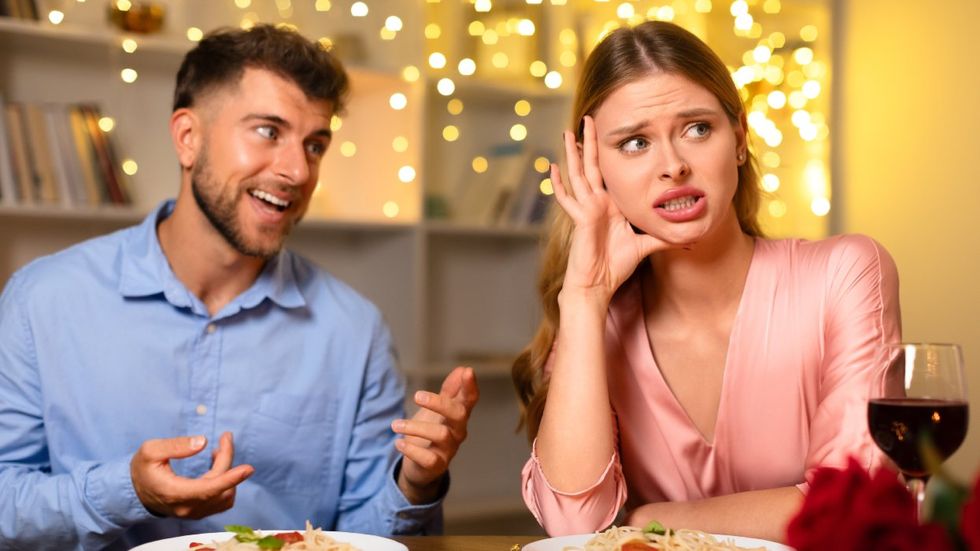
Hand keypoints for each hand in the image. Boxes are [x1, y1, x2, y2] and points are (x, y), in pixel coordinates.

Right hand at [130, 432, 253, 518]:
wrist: (134, 492)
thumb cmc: (142, 469)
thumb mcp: (151, 451)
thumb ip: (176, 446)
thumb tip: (203, 442)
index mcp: (174, 493)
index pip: (209, 490)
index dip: (231, 479)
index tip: (248, 468)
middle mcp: (186, 507)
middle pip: (220, 487)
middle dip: (227, 459)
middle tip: (226, 437)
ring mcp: (193, 512)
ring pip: (225, 495)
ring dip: (228, 471)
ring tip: (218, 450)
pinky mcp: (198, 511)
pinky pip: (221, 500)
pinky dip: (226, 482)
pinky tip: (216, 464)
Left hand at [392, 366, 478, 503]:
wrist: (422, 466)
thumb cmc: (432, 431)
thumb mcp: (440, 409)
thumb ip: (451, 390)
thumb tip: (462, 369)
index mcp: (458, 415)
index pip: (469, 399)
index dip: (470, 386)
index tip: (468, 371)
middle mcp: (457, 432)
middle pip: (458, 414)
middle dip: (439, 403)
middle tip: (416, 395)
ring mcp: (448, 449)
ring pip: (440, 434)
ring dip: (415, 427)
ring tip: (395, 425)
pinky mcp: (436, 465)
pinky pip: (428, 458)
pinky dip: (412, 450)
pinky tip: (399, 443)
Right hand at [553, 116, 666, 302]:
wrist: (598, 284)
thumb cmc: (616, 266)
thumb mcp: (645, 245)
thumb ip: (663, 237)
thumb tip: (689, 238)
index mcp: (610, 206)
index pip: (608, 173)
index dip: (607, 154)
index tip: (608, 133)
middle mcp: (596, 203)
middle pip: (592, 166)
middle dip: (590, 142)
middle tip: (588, 118)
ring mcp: (586, 210)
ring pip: (578, 175)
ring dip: (572, 153)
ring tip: (567, 132)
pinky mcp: (580, 219)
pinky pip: (567, 198)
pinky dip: (559, 184)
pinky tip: (552, 168)